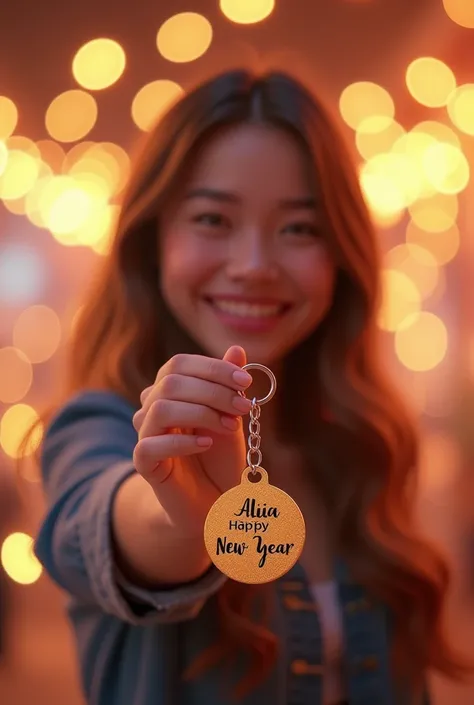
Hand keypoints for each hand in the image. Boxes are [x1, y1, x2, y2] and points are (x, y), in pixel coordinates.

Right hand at [132, 346, 251, 537]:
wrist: (215, 500)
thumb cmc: (221, 455)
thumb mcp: (231, 416)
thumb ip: (229, 385)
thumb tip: (236, 350)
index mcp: (170, 391)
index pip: (179, 364)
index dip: (212, 368)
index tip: (245, 380)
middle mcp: (152, 408)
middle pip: (170, 383)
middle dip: (212, 391)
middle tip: (243, 406)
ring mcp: (145, 434)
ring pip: (159, 409)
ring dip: (201, 413)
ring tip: (229, 426)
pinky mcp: (144, 463)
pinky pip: (149, 445)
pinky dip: (182, 442)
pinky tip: (207, 444)